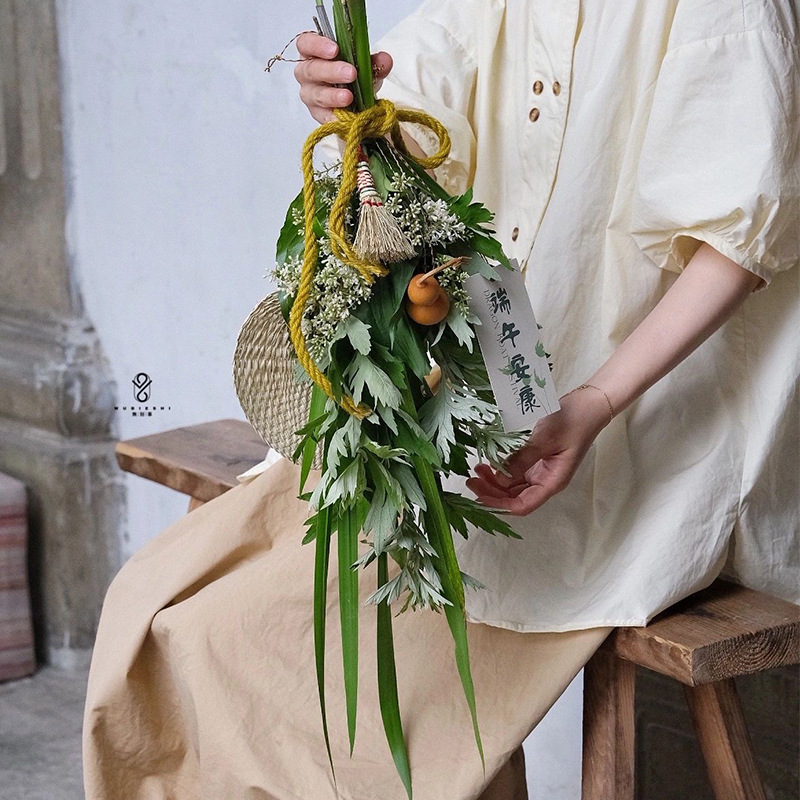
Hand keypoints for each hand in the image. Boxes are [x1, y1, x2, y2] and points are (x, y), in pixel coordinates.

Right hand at [295, 33, 393, 122]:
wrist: (358, 99)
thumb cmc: (354, 76)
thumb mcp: (366, 65)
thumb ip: (374, 61)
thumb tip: (385, 60)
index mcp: (314, 52)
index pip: (306, 43)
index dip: (317, 45)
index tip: (335, 49)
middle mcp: (307, 73)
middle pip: (310, 70)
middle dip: (331, 71)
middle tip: (351, 73)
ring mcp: (310, 94)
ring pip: (315, 94)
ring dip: (333, 96)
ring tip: (348, 97)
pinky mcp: (318, 114)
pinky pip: (322, 116)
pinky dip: (334, 117)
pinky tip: (342, 117)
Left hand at [465, 388, 611, 515]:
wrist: (589, 404)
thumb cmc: (574, 420)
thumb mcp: (545, 439)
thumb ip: (522, 459)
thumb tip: (499, 479)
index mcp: (553, 482)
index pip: (523, 505)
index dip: (499, 504)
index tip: (479, 494)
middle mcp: (546, 481)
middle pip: (515, 498)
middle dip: (492, 493)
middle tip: (471, 481)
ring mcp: (541, 471)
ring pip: (513, 486)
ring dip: (494, 482)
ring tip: (477, 470)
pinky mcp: (537, 460)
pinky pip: (515, 472)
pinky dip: (501, 470)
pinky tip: (488, 463)